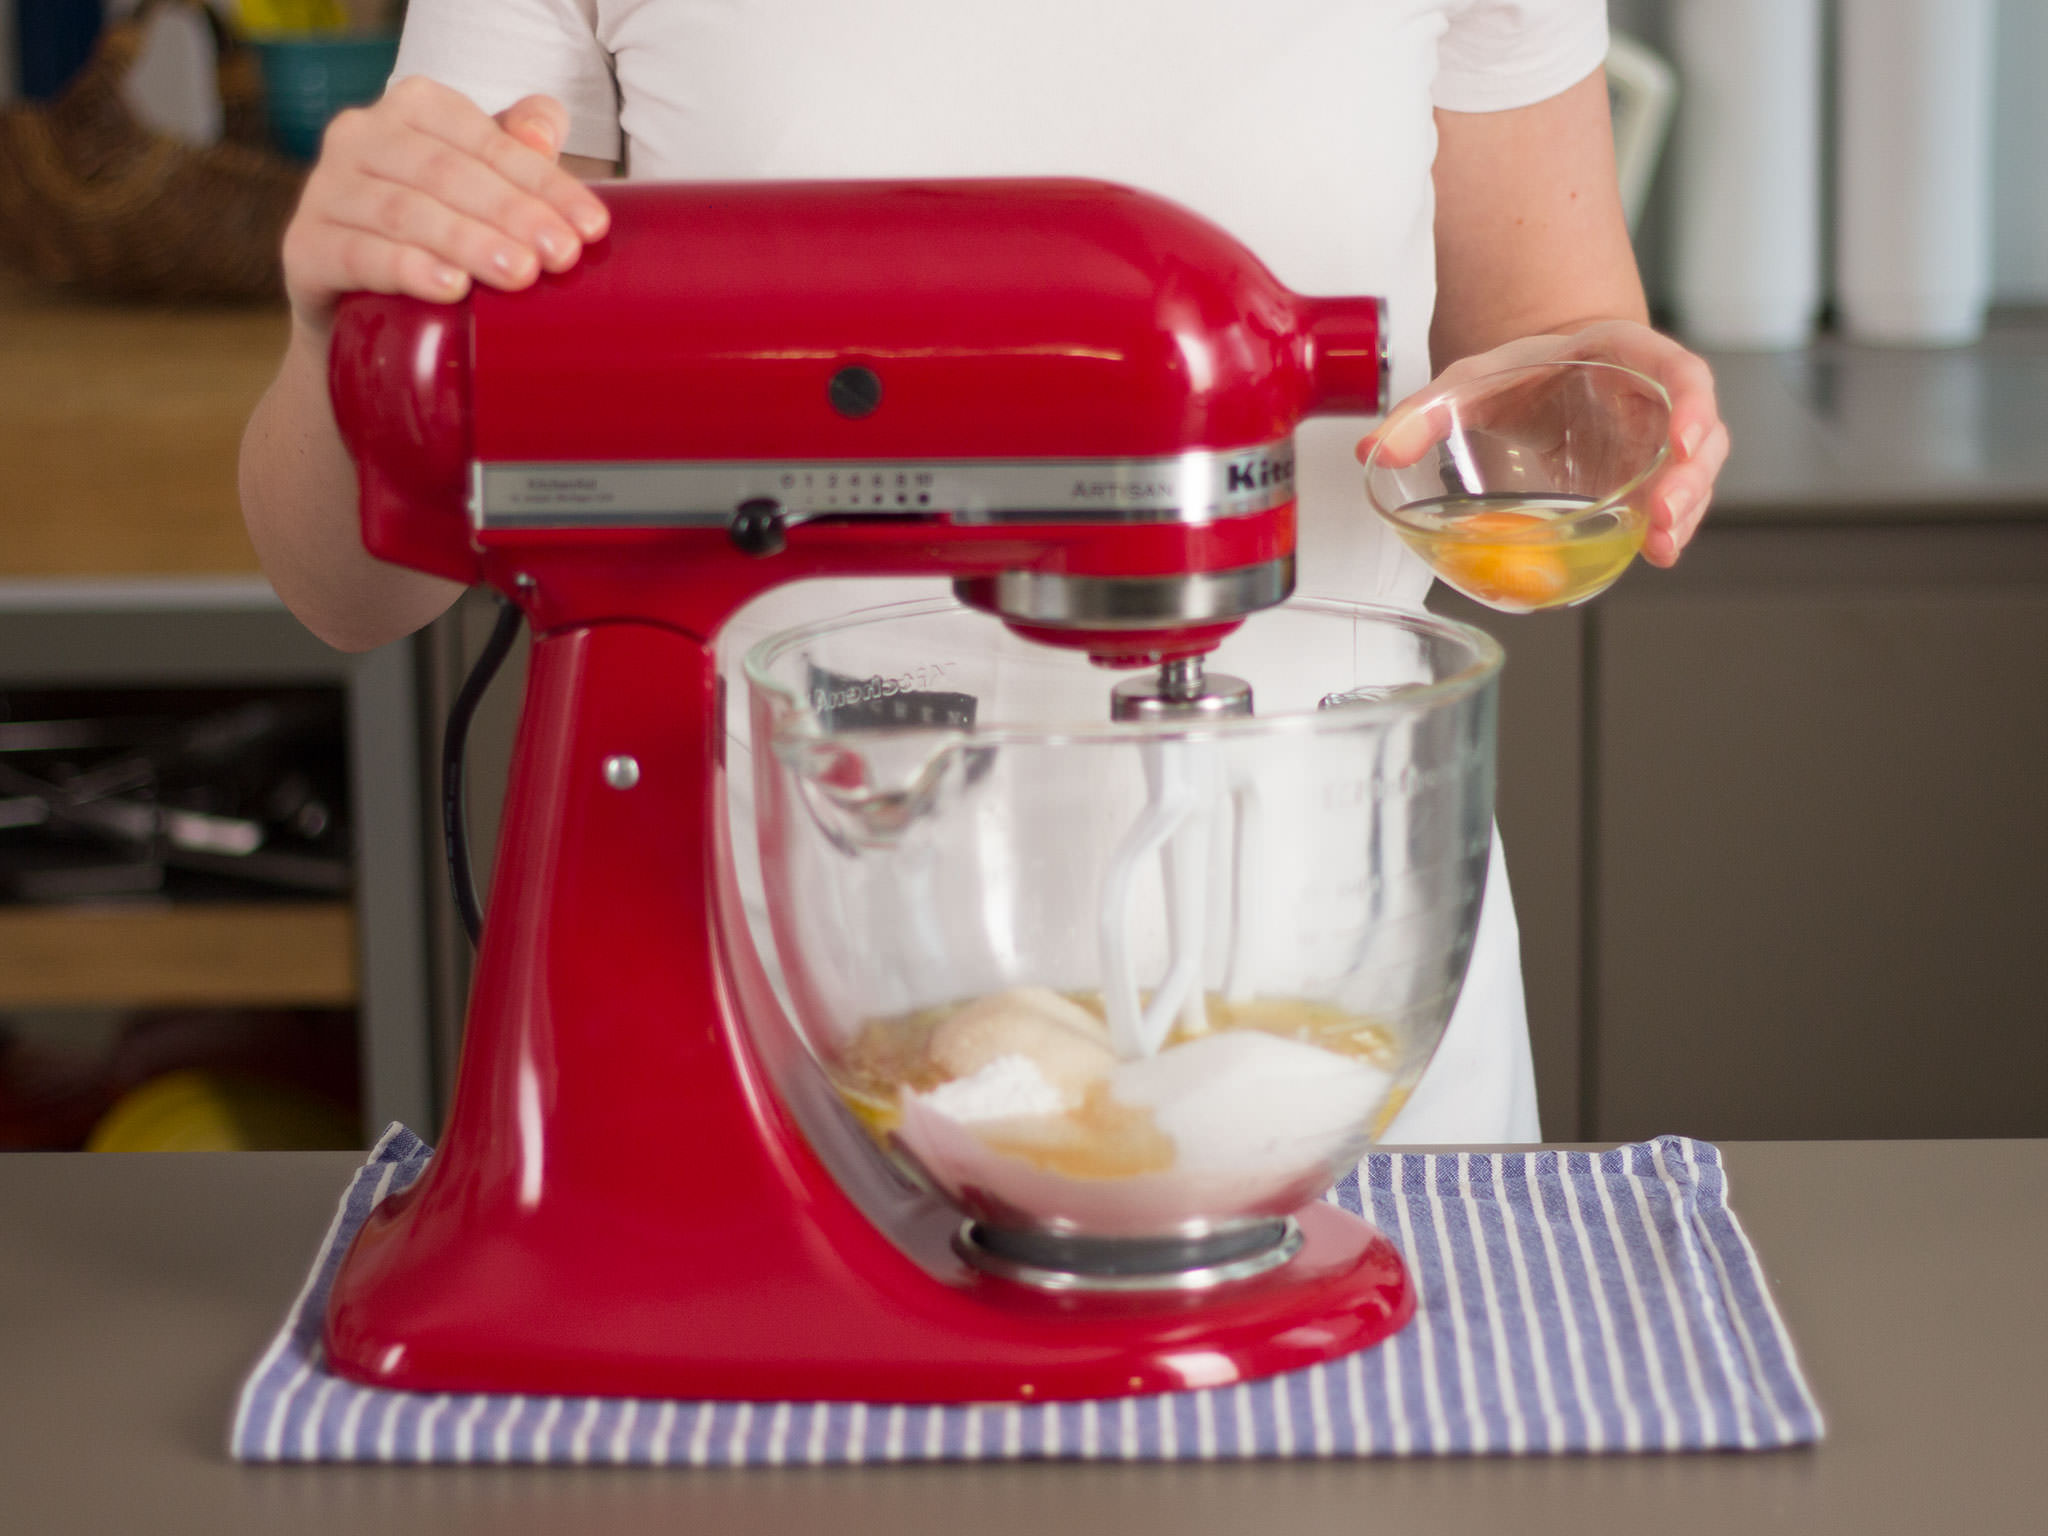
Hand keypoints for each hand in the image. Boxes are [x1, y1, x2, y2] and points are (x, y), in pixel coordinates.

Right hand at [279, 78, 609, 339]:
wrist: (362, 314)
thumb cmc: (443, 238)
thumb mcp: (486, 191)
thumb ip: (518, 150)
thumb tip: (545, 131)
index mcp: (413, 108)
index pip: (485, 140)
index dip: (543, 183)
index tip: (591, 227)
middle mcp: (360, 135)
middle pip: (445, 172)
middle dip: (511, 214)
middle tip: (560, 256)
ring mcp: (325, 189)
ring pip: (403, 211)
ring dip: (467, 242)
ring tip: (518, 275)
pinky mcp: (303, 247)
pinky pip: (357, 254)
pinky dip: (407, 270)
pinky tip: (449, 288)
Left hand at [1358, 320, 1728, 567]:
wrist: (1538, 376)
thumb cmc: (1520, 371)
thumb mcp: (1469, 382)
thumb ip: (1424, 413)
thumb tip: (1372, 450)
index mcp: (1629, 355)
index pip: (1682, 372)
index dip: (1693, 404)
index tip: (1683, 438)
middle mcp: (1656, 398)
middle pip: (1700, 434)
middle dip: (1689, 477)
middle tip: (1663, 515)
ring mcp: (1657, 442)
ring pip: (1694, 475)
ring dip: (1686, 510)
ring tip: (1661, 546)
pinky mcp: (1647, 478)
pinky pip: (1670, 502)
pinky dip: (1667, 528)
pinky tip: (1655, 554)